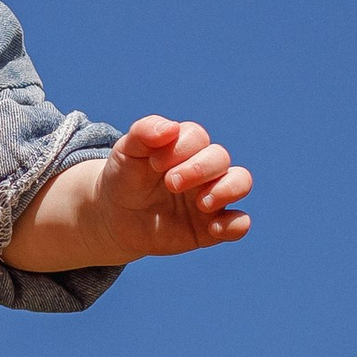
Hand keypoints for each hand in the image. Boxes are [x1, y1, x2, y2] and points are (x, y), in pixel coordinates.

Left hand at [81, 116, 252, 258]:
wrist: (115, 218)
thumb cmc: (124, 178)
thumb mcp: (125, 153)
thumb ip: (143, 133)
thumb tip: (171, 128)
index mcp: (184, 147)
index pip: (197, 137)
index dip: (180, 148)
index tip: (153, 164)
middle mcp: (203, 169)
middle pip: (220, 157)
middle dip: (198, 169)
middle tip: (170, 184)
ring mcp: (211, 196)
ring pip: (241, 182)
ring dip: (227, 189)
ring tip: (201, 203)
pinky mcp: (211, 227)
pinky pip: (240, 224)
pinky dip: (235, 225)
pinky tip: (213, 228)